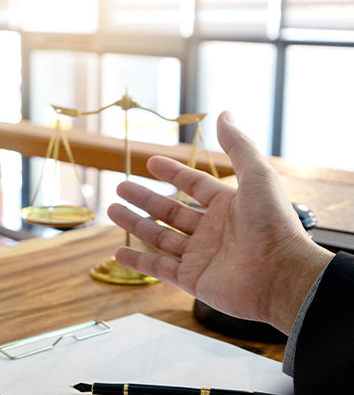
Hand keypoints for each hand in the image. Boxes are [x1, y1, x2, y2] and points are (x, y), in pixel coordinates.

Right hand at [107, 112, 332, 333]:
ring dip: (135, 224)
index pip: (194, 185)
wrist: (283, 276)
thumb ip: (238, 145)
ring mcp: (201, 256)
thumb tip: (224, 113)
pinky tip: (118, 252)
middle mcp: (213, 230)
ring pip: (160, 237)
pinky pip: (159, 269)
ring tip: (112, 210)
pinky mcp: (193, 280)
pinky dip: (138, 262)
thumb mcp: (258, 176)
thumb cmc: (275, 225)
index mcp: (229, 206)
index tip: (151, 163)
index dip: (173, 173)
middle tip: (120, 187)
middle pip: (170, 211)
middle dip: (145, 199)